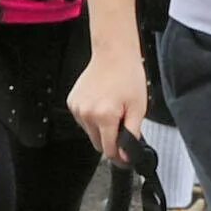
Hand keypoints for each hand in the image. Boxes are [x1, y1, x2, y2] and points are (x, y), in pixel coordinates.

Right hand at [67, 48, 150, 162]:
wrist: (113, 54)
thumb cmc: (128, 76)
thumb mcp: (138, 108)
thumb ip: (132, 135)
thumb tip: (127, 155)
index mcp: (104, 116)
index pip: (108, 151)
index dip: (119, 156)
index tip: (126, 155)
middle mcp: (87, 113)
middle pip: (98, 144)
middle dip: (111, 140)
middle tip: (123, 124)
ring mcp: (77, 108)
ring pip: (90, 133)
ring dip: (101, 129)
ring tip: (112, 110)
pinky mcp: (72, 102)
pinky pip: (83, 121)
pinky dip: (92, 119)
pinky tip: (102, 104)